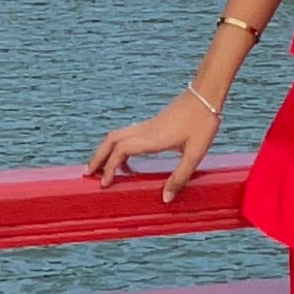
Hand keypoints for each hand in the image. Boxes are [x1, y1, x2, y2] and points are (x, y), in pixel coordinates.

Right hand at [86, 85, 222, 205]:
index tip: (104, 183)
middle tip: (88, 173)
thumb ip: (180, 176)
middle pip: (111, 140)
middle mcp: (145, 130)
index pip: (121, 151)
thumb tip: (165, 198)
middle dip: (98, 157)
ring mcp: (147, 125)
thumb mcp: (195, 154)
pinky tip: (124, 157)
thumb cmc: (202, 122)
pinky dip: (118, 145)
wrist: (205, 95)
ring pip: (117, 135)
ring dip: (105, 150)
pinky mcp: (153, 123)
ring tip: (100, 166)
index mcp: (152, 139)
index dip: (109, 167)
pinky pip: (127, 134)